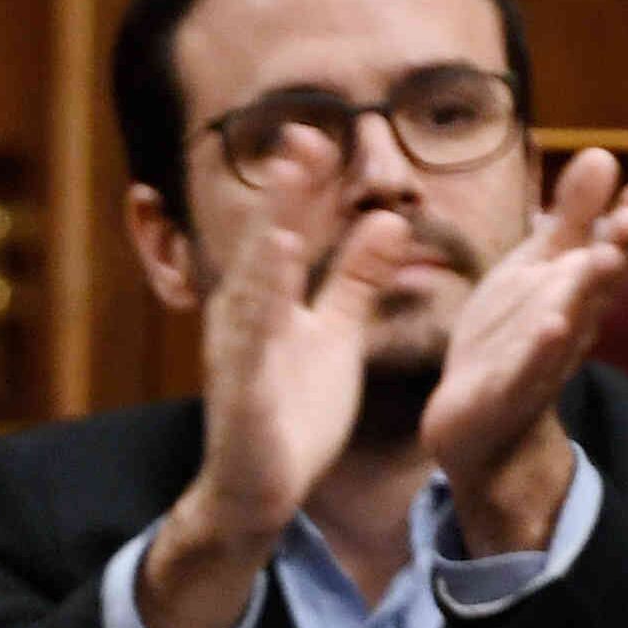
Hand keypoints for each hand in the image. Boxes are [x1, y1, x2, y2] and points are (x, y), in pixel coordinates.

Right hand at [168, 133, 411, 552]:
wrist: (256, 494)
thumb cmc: (291, 414)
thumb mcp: (335, 336)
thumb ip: (355, 280)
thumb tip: (386, 222)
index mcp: (269, 299)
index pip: (290, 231)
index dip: (306, 186)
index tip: (326, 133)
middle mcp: (247, 316)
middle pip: (269, 242)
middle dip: (286, 191)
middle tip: (305, 133)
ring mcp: (241, 354)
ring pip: (258, 283)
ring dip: (273, 230)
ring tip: (289, 183)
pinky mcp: (245, 394)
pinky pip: (257, 341)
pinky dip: (267, 302)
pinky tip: (280, 263)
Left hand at [423, 147, 627, 548]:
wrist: (478, 421)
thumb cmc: (514, 335)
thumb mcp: (541, 269)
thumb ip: (572, 218)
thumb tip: (605, 154)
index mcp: (577, 294)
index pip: (608, 256)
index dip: (627, 227)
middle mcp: (569, 326)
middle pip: (596, 290)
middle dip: (616, 255)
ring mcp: (540, 362)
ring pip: (568, 325)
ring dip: (586, 295)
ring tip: (603, 259)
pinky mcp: (506, 393)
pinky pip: (526, 371)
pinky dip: (540, 350)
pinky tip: (553, 326)